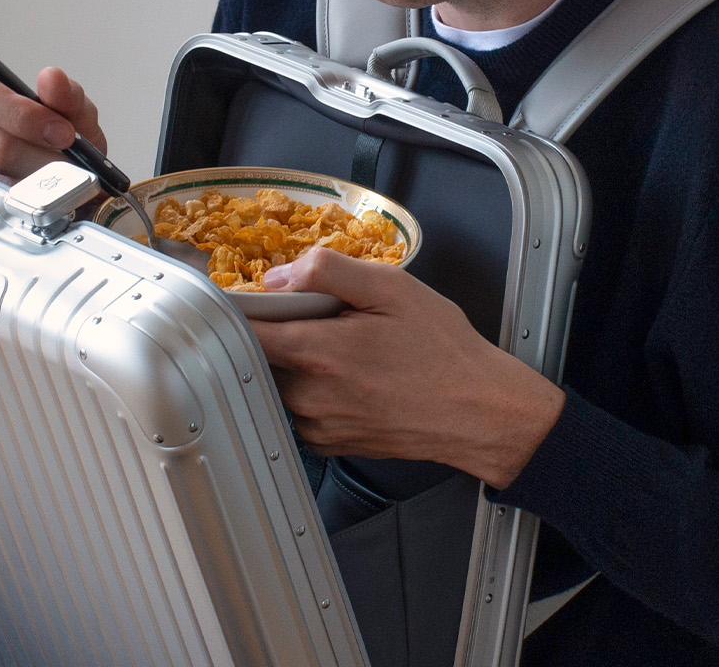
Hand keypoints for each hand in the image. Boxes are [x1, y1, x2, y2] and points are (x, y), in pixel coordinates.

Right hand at [0, 66, 106, 184]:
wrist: (64, 169)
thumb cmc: (56, 132)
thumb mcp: (70, 108)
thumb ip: (65, 93)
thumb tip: (51, 78)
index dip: (23, 115)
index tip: (62, 131)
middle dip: (39, 155)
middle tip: (68, 159)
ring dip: (38, 180)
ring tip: (61, 176)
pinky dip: (29, 197)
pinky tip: (43, 190)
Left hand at [247, 248, 565, 488]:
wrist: (478, 411)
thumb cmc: (442, 349)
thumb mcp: (392, 288)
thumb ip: (328, 272)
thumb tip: (276, 277)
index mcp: (318, 352)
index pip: (244, 330)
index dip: (241, 309)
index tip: (250, 298)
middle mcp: (309, 396)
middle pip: (261, 356)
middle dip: (282, 333)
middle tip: (323, 319)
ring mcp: (317, 426)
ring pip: (281, 383)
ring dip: (299, 363)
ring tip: (347, 350)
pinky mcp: (329, 445)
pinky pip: (301, 410)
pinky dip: (316, 391)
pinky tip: (353, 379)